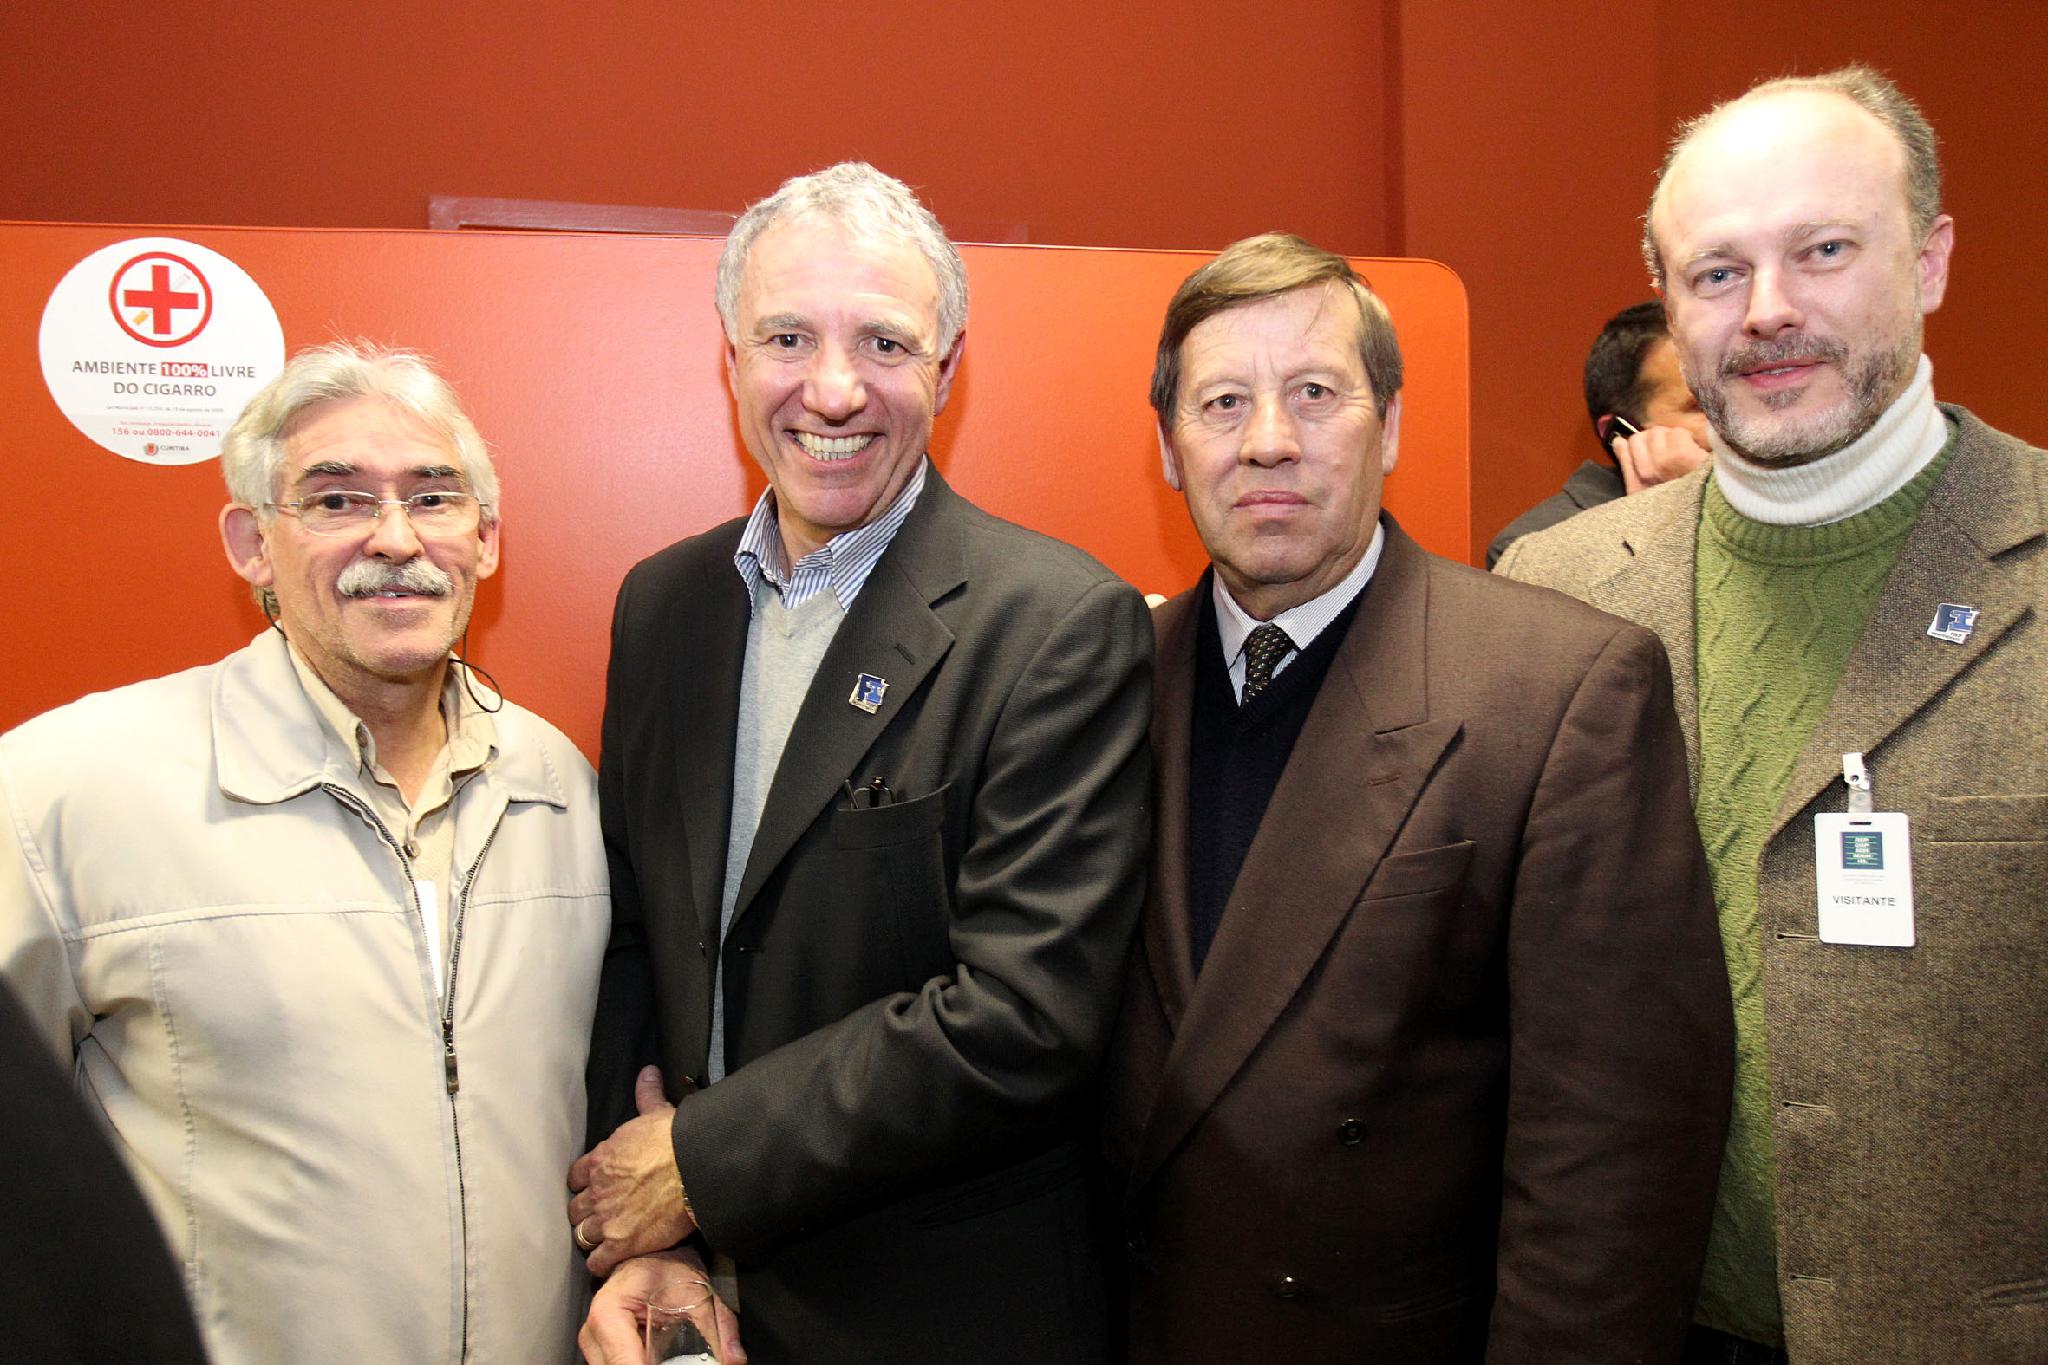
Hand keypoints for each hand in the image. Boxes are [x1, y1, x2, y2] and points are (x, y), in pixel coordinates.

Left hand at [568, 1065, 697, 1275]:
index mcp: (600, 1160)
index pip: (574, 1177)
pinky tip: (610, 1262)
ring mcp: (606, 1220)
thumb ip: (646, 1095)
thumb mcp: (657, 1113)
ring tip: (604, 1242)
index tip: (593, 1188)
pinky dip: (601, 1263)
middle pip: (574, 1210)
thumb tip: (648, 1072)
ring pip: (581, 1236)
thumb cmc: (675, 1138)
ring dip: (591, 1239)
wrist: (694, 1167)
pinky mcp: (621, 1244)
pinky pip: (598, 1261)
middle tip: (599, 1217)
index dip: (583, 1184)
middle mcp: (596, 1191)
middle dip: (584, 1214)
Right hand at [579, 1249, 746, 1364]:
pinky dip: (633, 1363)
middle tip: (676, 1362)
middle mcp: (591, 1330)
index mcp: (609, 1313)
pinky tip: (653, 1360)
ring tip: (665, 1359)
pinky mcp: (596, 1348)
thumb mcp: (699, 1293)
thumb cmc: (667, 1267)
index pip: (623, 1362)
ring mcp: (590, 1342)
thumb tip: (735, 1360)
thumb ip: (720, 1327)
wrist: (651, 1254)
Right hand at [1612, 424, 1709, 493]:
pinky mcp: (1681, 455)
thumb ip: (1629, 464)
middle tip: (1672, 454)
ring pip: (1659, 432)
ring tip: (1684, 455)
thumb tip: (1618, 442)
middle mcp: (1645, 473)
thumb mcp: (1648, 491)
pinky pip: (1677, 433)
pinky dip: (1687, 438)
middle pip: (1641, 436)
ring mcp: (1662, 463)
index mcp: (1636, 481)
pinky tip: (1694, 453)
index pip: (1626, 445)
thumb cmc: (1681, 501)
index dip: (1639, 444)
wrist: (1712, 507)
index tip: (1653, 453)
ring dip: (1672, 439)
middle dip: (1657, 440)